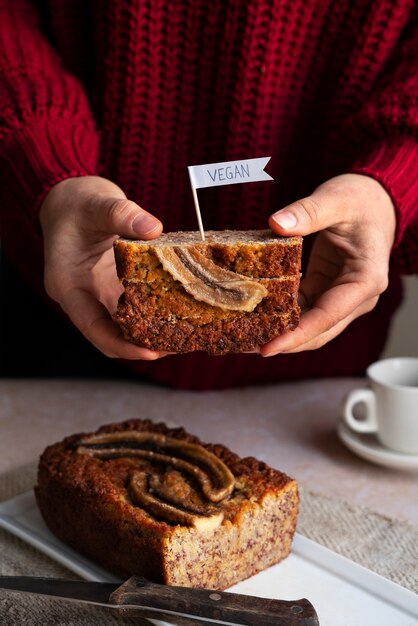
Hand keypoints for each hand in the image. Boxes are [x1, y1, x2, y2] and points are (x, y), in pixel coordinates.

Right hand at [39, 175, 164, 359]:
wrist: (70, 199)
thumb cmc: (77, 202)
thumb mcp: (96, 203)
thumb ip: (121, 214)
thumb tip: (154, 228)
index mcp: (69, 285)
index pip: (93, 327)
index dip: (122, 345)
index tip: (151, 352)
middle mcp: (83, 298)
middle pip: (110, 336)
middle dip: (141, 346)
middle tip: (177, 345)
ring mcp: (98, 295)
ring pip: (122, 327)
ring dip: (149, 334)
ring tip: (182, 334)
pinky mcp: (113, 289)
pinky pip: (133, 310)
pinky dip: (152, 314)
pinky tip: (178, 310)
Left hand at [261, 173, 395, 355]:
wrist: (375, 201)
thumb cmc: (361, 200)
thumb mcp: (336, 199)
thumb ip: (308, 212)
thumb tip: (276, 224)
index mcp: (365, 279)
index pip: (328, 316)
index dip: (297, 335)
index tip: (268, 348)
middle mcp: (357, 297)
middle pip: (319, 331)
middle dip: (284, 342)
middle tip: (246, 346)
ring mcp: (341, 297)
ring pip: (310, 326)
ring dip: (280, 333)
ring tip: (245, 335)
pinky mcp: (325, 291)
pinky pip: (302, 310)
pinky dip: (281, 315)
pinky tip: (256, 316)